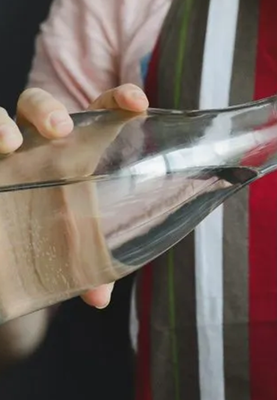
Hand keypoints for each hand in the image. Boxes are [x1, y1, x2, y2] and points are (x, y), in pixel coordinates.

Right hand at [2, 84, 148, 308]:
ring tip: (9, 144)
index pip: (98, 117)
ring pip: (0, 117)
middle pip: (42, 108)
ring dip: (0, 122)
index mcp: (73, 158)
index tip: (139, 102)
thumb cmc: (47, 242)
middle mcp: (35, 150)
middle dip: (49, 109)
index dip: (118, 101)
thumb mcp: (72, 255)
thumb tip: (99, 298)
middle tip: (62, 131)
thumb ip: (89, 271)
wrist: (6, 256)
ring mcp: (2, 157)